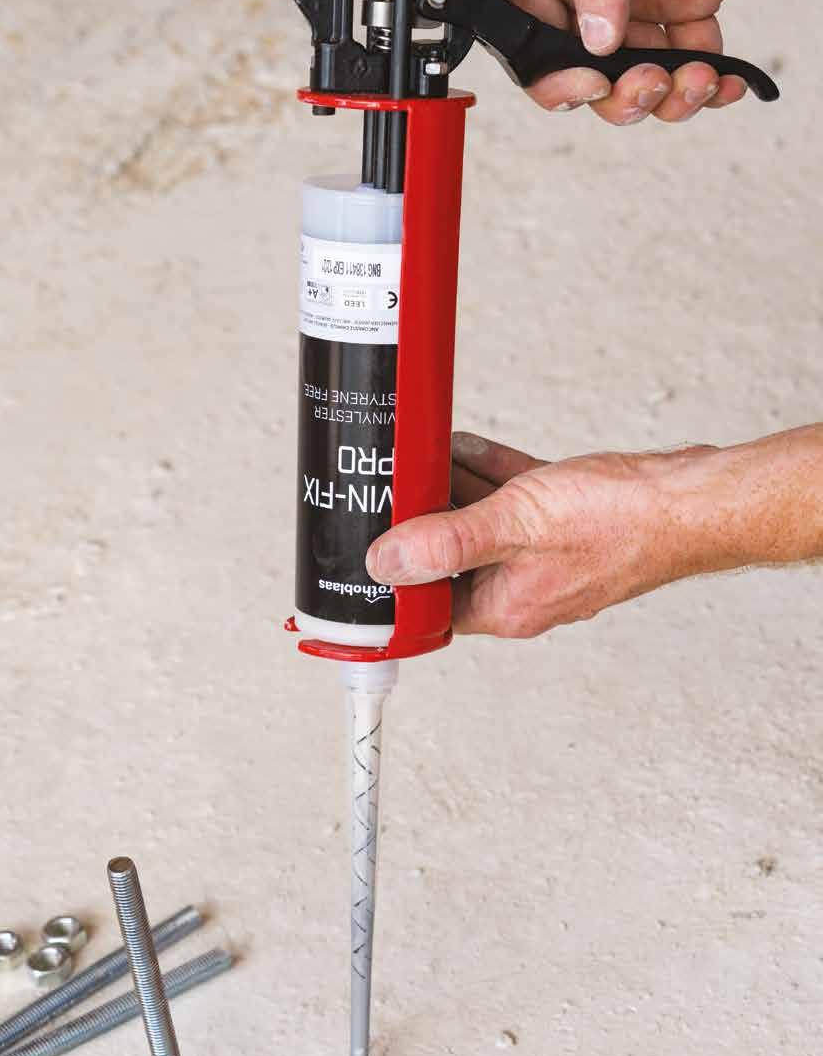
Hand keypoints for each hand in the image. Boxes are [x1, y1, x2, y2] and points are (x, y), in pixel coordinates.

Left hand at [367, 433, 715, 636]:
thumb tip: (384, 563)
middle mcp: (523, 586)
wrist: (691, 499)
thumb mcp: (516, 526)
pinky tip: (460, 447)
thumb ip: (446, 543)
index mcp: (507, 606)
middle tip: (385, 491)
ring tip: (415, 460)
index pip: (430, 608)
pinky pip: (512, 497)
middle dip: (419, 522)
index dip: (395, 584)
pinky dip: (485, 473)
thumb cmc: (621, 521)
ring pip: (480, 522)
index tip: (365, 555)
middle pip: (450, 559)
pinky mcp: (565, 520)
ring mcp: (545, 552)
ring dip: (449, 491)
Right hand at [514, 0, 787, 123]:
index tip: (594, 82)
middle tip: (651, 83)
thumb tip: (595, 38)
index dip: (558, 76)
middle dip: (621, 94)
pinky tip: (720, 77)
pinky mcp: (684, 8)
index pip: (535, 39)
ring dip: (667, 96)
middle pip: (588, 74)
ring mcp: (639, 4)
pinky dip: (705, 81)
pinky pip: (685, 61)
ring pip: (637, 79)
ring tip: (696, 79)